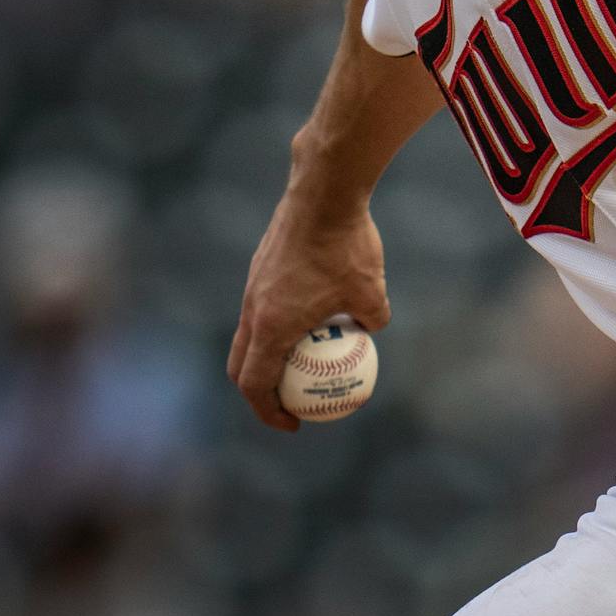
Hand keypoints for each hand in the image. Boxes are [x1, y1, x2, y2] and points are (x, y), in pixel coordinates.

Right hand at [227, 190, 390, 430]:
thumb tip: (373, 330)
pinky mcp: (260, 266)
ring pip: (250, 333)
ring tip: (303, 357)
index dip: (269, 411)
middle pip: (241, 364)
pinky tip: (312, 309)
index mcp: (271, 326)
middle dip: (259, 390)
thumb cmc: (347, 246)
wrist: (322, 193)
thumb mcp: (373, 292)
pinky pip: (262, 306)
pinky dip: (277, 321)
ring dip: (268, 352)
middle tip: (289, 400)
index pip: (255, 384)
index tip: (294, 422)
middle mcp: (252, 310)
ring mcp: (252, 286)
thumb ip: (374, 318)